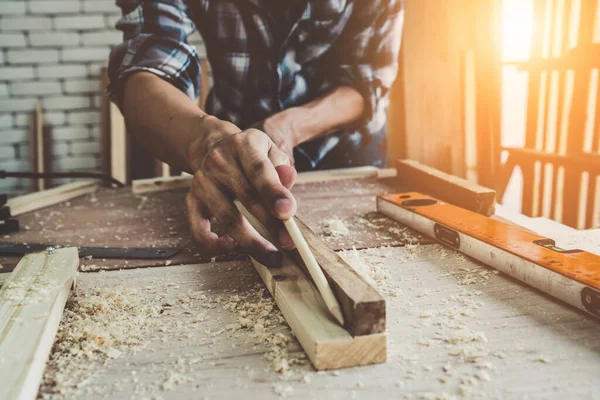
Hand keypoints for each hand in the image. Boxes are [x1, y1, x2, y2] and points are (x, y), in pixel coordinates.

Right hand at [185, 116, 297, 266]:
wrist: (213, 146)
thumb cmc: (250, 155)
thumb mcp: (270, 151)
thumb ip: (282, 168)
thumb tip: (288, 180)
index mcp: (243, 145)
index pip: (259, 171)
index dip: (273, 193)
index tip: (288, 213)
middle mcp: (219, 162)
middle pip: (245, 197)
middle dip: (270, 224)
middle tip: (289, 242)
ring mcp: (203, 182)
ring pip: (226, 217)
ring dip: (250, 241)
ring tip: (271, 255)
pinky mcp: (192, 200)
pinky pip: (198, 229)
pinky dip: (214, 243)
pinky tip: (232, 246)